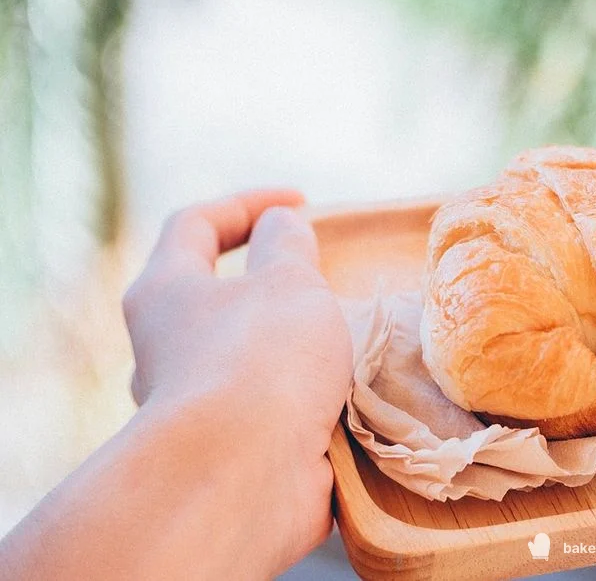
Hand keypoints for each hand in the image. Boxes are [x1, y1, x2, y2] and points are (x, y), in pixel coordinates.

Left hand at [121, 189, 352, 575]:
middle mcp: (165, 347)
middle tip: (325, 281)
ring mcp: (193, 404)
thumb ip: (288, 243)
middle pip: (217, 295)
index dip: (249, 203)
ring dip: (294, 347)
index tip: (302, 203)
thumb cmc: (263, 361)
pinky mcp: (226, 451)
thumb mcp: (289, 281)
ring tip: (346, 342)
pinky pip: (267, 409)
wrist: (244, 476)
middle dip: (275, 284)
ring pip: (246, 358)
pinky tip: (344, 398)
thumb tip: (281, 226)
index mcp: (165, 291)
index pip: (195, 223)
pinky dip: (302, 398)